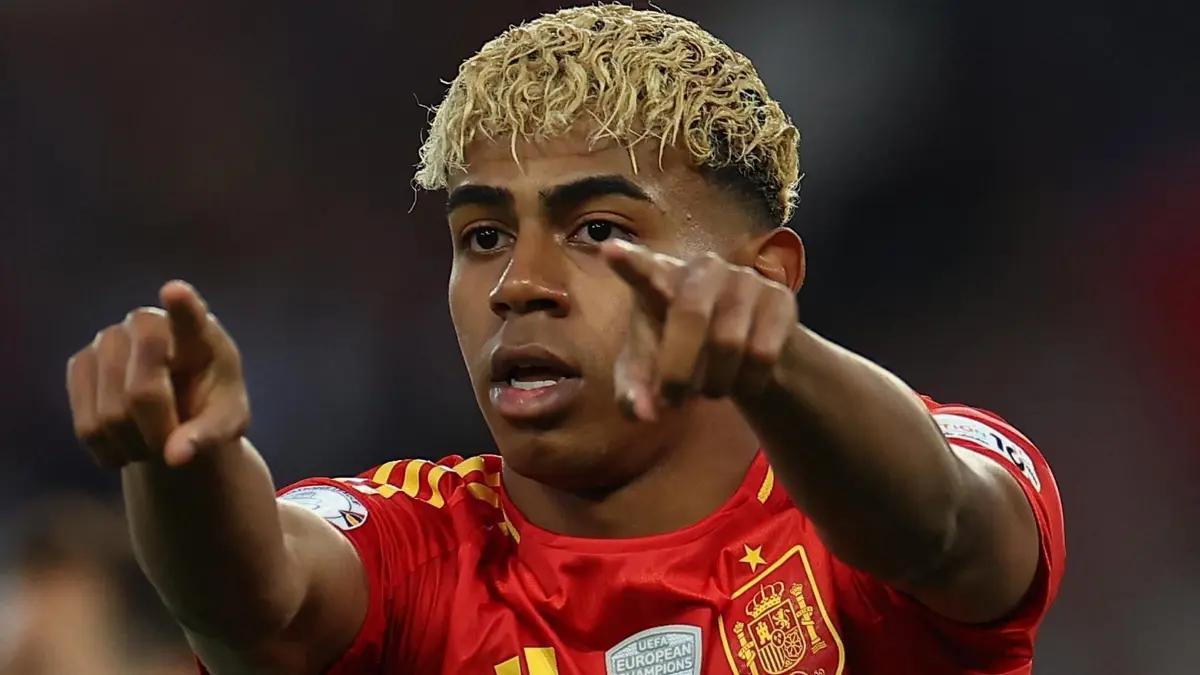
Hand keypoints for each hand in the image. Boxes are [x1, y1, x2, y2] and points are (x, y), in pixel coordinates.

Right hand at [66, 281, 248, 467]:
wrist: (177, 411)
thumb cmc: (212, 408)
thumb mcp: (228, 422)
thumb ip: (210, 437)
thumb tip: (175, 458)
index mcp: (199, 334)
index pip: (189, 317)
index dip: (181, 307)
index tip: (175, 291)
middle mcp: (149, 324)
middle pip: (142, 392)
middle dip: (157, 430)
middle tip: (174, 447)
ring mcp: (109, 340)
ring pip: (111, 415)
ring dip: (136, 446)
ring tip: (155, 442)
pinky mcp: (80, 363)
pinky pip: (87, 427)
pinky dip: (110, 450)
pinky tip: (128, 442)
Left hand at [600, 240, 797, 421]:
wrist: (748, 346)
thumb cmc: (681, 351)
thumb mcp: (651, 374)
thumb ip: (635, 392)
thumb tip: (643, 414)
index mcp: (660, 278)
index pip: (643, 269)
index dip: (629, 263)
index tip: (609, 250)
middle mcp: (703, 269)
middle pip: (689, 316)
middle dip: (677, 371)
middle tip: (671, 403)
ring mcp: (745, 279)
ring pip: (728, 342)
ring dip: (713, 383)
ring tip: (708, 390)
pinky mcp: (779, 299)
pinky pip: (762, 354)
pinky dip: (747, 383)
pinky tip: (742, 382)